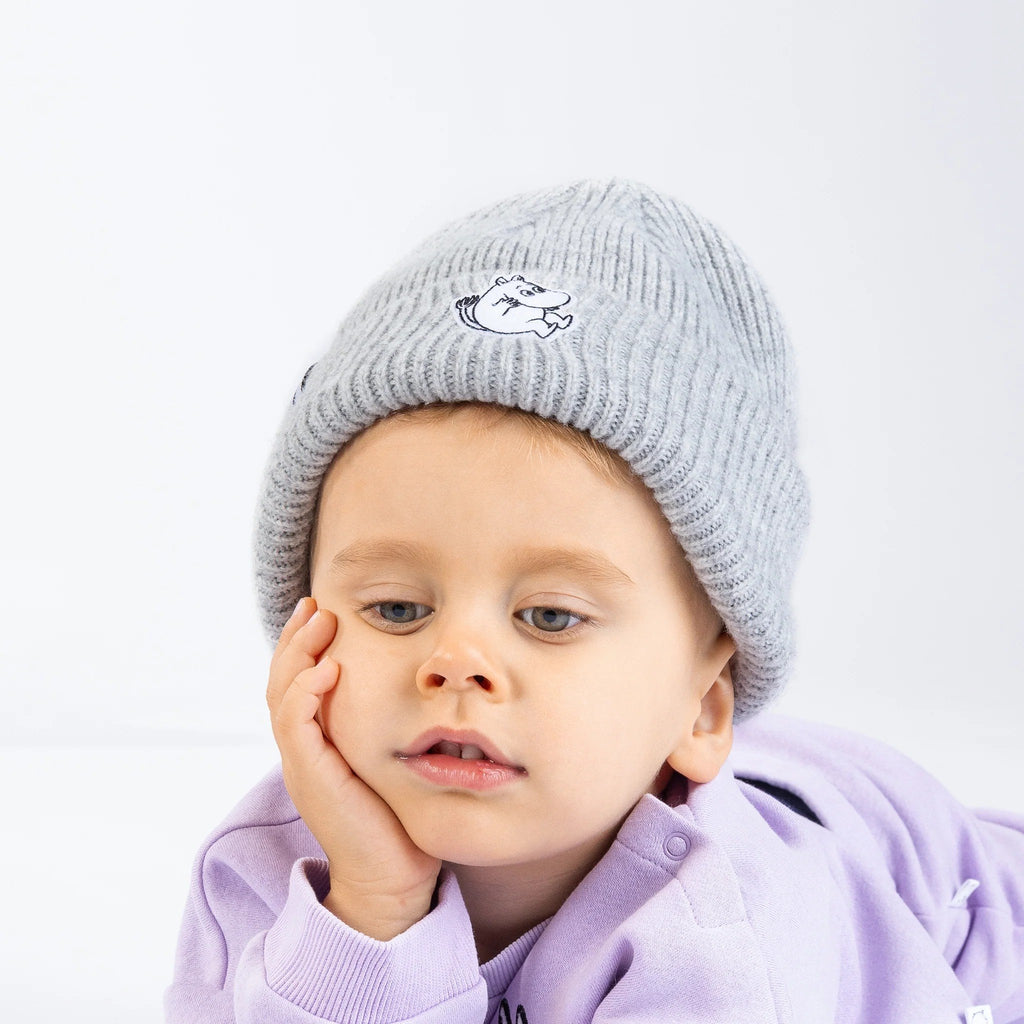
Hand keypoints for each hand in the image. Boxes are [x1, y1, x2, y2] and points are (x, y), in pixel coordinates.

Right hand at [267, 597, 440, 938]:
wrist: (394, 880)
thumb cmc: (401, 820)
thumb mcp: (392, 760)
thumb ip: (388, 725)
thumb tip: (419, 685)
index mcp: (319, 745)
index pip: (298, 684)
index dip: (305, 646)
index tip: (322, 611)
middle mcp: (303, 752)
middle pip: (282, 683)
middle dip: (297, 639)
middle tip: (315, 606)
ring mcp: (302, 765)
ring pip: (282, 697)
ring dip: (298, 655)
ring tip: (320, 622)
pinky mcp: (311, 779)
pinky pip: (296, 727)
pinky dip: (306, 694)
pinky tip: (327, 669)